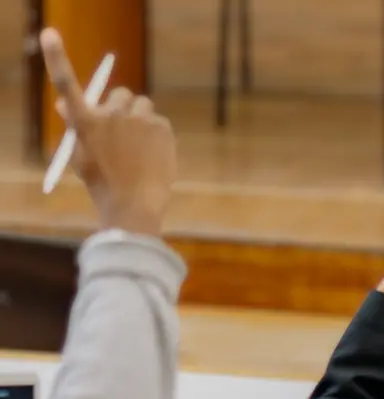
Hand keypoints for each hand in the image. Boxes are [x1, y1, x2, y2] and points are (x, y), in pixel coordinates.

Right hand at [40, 28, 175, 236]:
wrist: (134, 206)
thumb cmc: (104, 185)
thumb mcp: (82, 157)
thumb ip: (76, 128)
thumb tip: (63, 105)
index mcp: (84, 122)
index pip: (66, 85)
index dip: (56, 58)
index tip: (49, 35)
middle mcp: (110, 114)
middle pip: (119, 95)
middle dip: (122, 109)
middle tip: (124, 133)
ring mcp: (138, 119)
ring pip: (143, 106)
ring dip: (141, 119)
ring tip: (140, 148)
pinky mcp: (161, 126)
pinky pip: (159, 122)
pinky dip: (158, 134)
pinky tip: (153, 156)